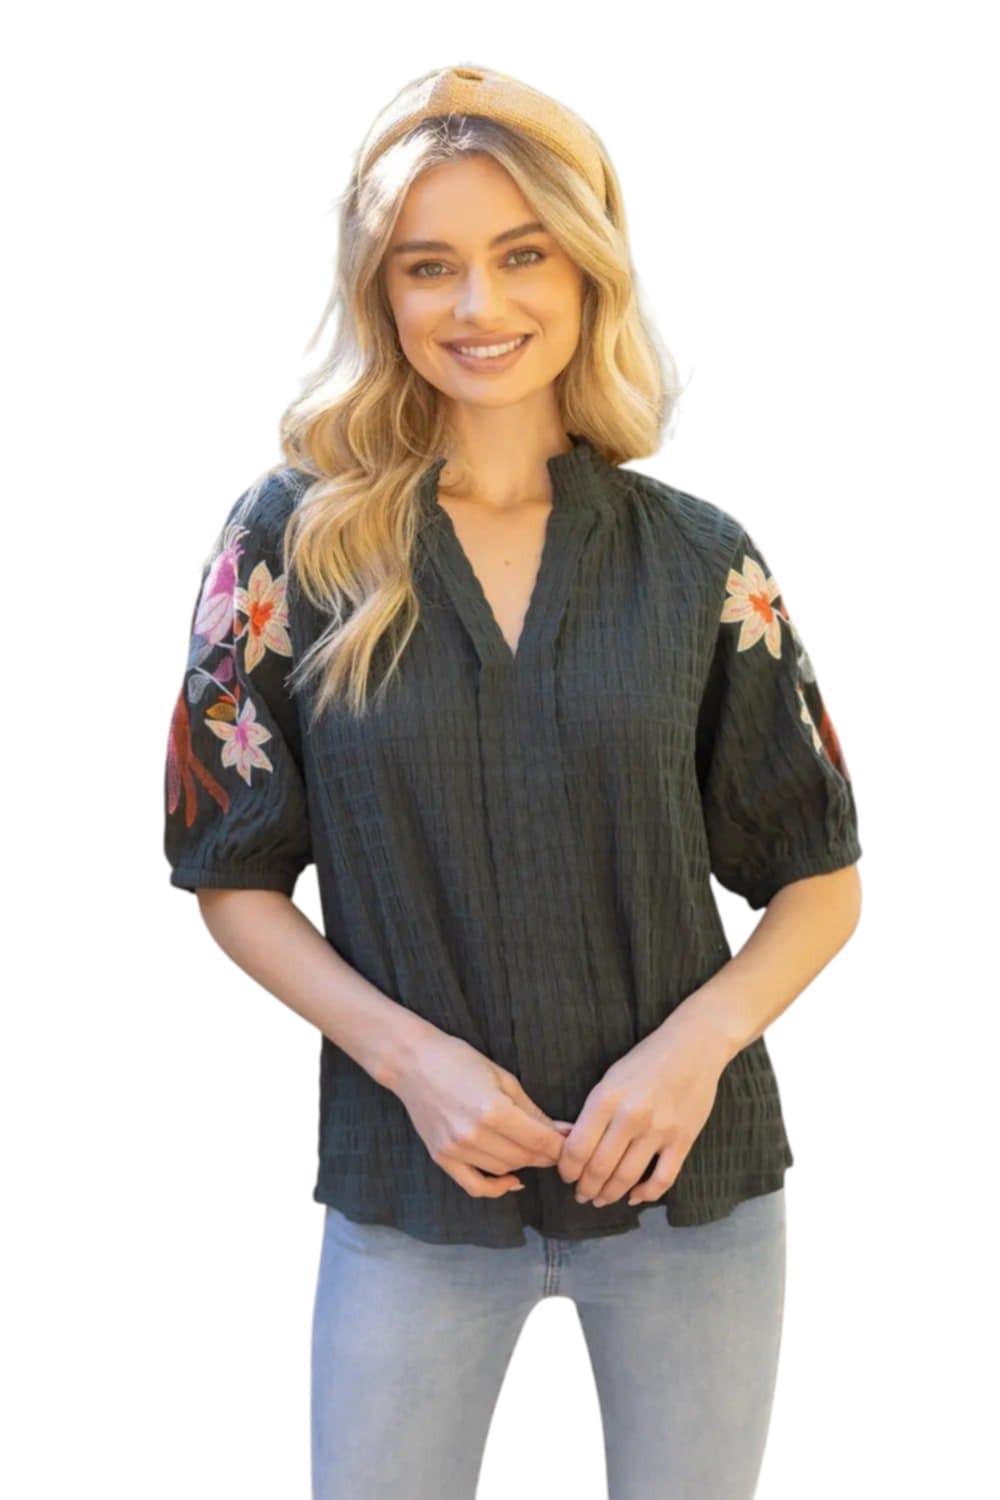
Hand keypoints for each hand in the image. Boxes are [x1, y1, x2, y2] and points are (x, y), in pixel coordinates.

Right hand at [393, 1028, 569, 1198]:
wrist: (413, 1063)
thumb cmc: (460, 1061)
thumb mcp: (503, 1078)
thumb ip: (533, 1111)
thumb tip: (564, 1132)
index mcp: (493, 1110)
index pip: (540, 1141)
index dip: (561, 1146)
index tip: (573, 1143)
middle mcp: (474, 1135)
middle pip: (525, 1157)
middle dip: (546, 1153)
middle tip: (556, 1144)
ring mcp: (455, 1150)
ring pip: (504, 1170)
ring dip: (524, 1163)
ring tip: (531, 1147)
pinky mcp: (442, 1158)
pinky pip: (474, 1186)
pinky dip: (496, 1188)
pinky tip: (513, 1181)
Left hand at [556, 1013, 731, 1207]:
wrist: (693, 1047)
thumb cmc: (645, 1060)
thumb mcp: (609, 1079)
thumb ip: (592, 1112)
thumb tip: (570, 1143)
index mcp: (606, 1099)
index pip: (577, 1148)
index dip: (567, 1170)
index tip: (566, 1176)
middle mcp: (630, 1117)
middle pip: (599, 1168)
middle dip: (586, 1188)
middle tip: (581, 1194)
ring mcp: (659, 1131)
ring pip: (626, 1178)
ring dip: (609, 1194)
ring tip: (601, 1199)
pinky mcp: (683, 1140)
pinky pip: (662, 1180)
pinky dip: (645, 1194)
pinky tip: (634, 1196)